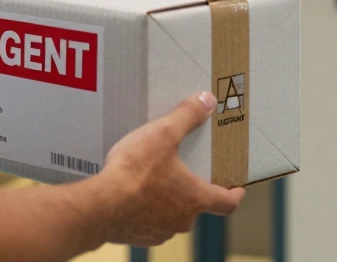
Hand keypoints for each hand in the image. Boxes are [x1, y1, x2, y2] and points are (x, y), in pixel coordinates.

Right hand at [91, 92, 244, 246]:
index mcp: (195, 198)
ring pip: (171, 215)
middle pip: (196, 206)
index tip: (237, 189)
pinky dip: (145, 210)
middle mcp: (182, 220)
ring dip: (167, 200)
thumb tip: (207, 100)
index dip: (234, 194)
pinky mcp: (137, 235)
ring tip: (153, 179)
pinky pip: (148, 222)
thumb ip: (187, 117)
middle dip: (192, 189)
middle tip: (184, 171)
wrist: (99, 207)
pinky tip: (131, 194)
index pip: (227, 203)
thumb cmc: (134, 172)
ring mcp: (159, 231)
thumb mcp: (163, 134)